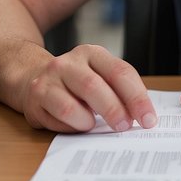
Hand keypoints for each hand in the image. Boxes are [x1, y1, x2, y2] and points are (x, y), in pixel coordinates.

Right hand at [21, 44, 157, 132]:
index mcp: (93, 53)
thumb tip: (143, 116)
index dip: (137, 98)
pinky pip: (58, 117)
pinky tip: (78, 125)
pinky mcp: (37, 95)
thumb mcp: (99, 78)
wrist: (32, 78)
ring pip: (73, 105)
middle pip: (96, 86)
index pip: (121, 72)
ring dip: (89, 121)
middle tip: (126, 127)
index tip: (148, 119)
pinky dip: (73, 125)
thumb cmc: (75, 85)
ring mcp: (51, 77)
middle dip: (115, 110)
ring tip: (95, 126)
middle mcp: (70, 62)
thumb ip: (118, 92)